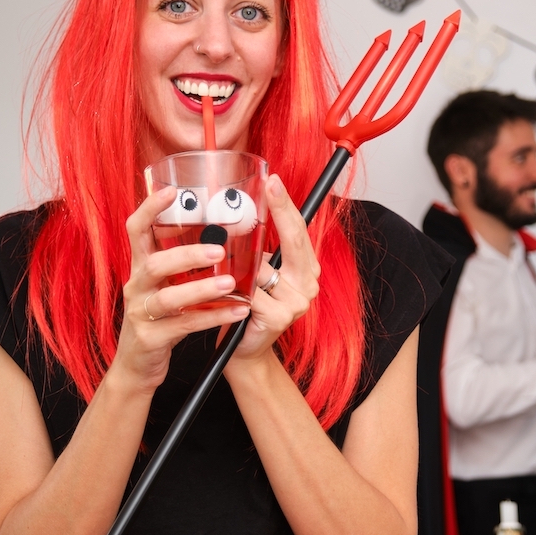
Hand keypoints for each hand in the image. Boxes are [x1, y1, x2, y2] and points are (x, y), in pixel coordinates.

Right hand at [114, 186, 251, 391]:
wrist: (138, 366)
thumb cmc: (159, 318)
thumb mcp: (165, 285)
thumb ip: (182, 262)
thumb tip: (219, 234)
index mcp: (141, 267)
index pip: (136, 230)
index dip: (150, 209)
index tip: (172, 190)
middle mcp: (136, 286)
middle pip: (154, 264)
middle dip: (187, 255)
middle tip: (219, 250)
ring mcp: (140, 314)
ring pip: (168, 297)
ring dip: (202, 288)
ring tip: (231, 283)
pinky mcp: (150, 339)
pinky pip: (183, 326)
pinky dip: (212, 318)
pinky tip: (238, 311)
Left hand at [230, 174, 320, 364]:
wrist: (243, 353)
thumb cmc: (247, 310)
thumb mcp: (256, 274)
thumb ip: (259, 252)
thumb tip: (240, 219)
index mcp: (305, 270)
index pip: (298, 231)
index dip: (286, 206)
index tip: (275, 181)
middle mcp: (308, 283)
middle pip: (294, 240)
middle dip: (280, 211)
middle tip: (270, 184)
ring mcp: (297, 301)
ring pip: (263, 267)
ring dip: (243, 267)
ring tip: (227, 272)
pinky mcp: (280, 317)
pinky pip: (252, 291)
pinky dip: (237, 289)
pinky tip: (229, 293)